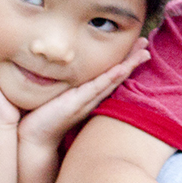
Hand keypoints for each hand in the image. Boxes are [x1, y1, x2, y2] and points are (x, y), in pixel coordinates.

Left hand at [15, 37, 149, 150]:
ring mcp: (86, 100)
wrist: (35, 137)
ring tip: (142, 53)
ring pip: (112, 80)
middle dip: (132, 60)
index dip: (123, 60)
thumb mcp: (57, 94)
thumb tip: (61, 66)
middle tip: (146, 45)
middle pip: (117, 75)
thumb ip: (64, 83)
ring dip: (128, 66)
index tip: (135, 46)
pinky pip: (96, 88)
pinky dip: (110, 78)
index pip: (110, 74)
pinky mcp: (76, 103)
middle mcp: (92, 97)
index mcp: (88, 94)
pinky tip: (121, 69)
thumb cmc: (43, 115)